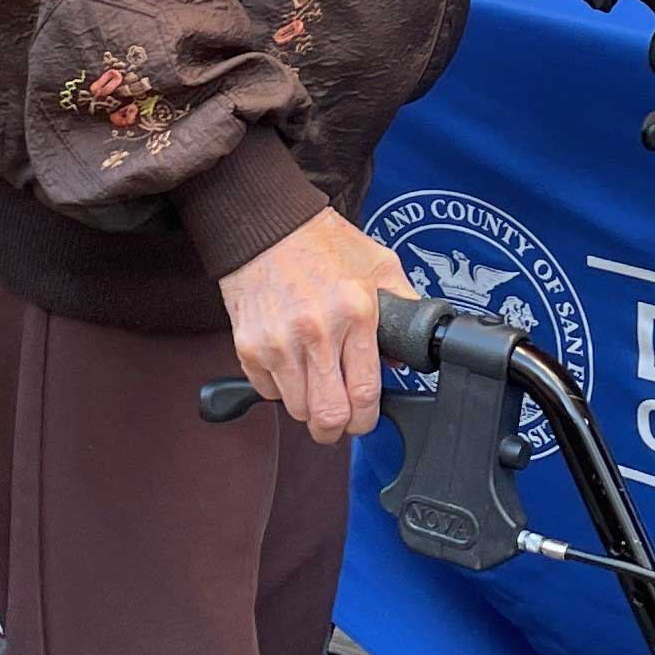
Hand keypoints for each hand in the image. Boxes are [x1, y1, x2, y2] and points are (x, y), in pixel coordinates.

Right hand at [219, 211, 415, 444]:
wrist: (267, 225)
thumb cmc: (323, 243)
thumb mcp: (379, 264)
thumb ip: (403, 307)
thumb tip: (405, 355)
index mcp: (355, 313)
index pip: (364, 392)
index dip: (367, 419)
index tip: (364, 419)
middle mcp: (316, 332)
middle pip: (328, 415)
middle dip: (337, 430)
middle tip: (340, 421)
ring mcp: (278, 342)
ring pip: (297, 409)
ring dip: (308, 407)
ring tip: (315, 385)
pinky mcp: (249, 346)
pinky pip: (268, 391)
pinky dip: (280, 388)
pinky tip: (290, 365)